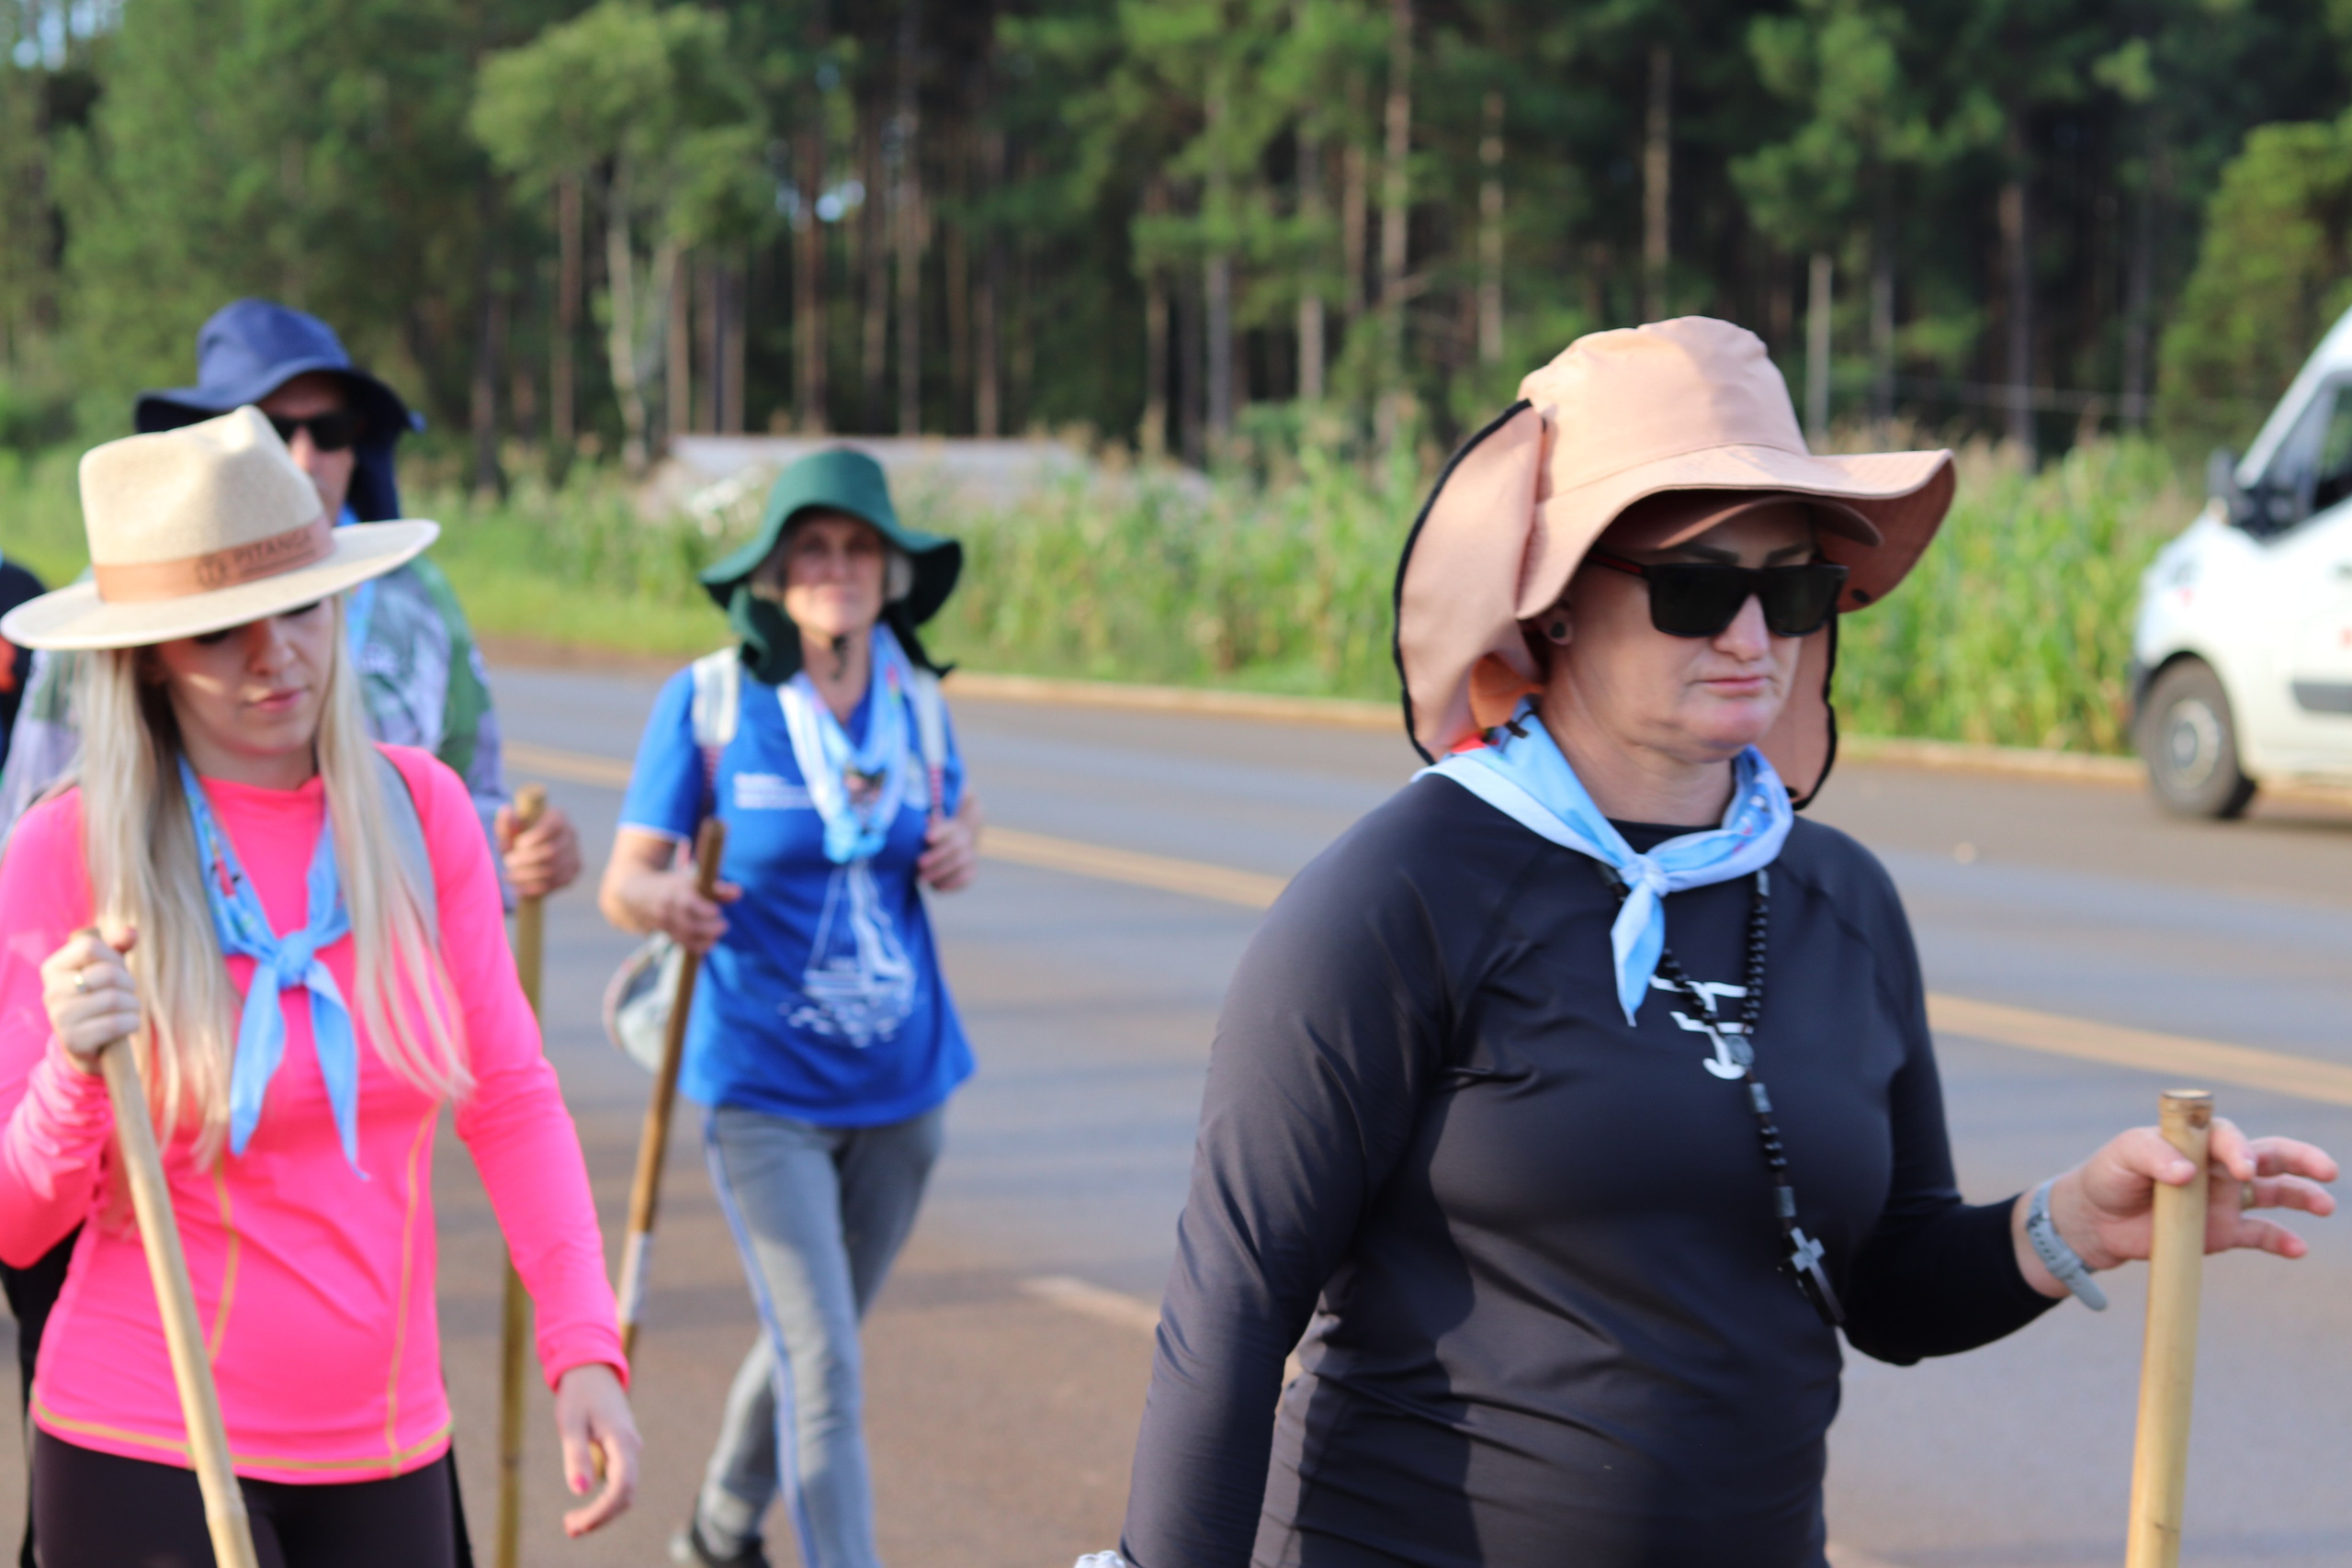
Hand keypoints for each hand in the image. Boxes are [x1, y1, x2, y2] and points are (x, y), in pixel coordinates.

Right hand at [39, 925, 139, 1073]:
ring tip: (126, 1010)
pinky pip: (115, 1024)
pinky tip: (126, 1024)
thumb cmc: (99, 996)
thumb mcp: (106, 967)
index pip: (90, 946)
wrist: (88, 1043)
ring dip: (133, 1005)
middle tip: (125, 994)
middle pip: (108, 974)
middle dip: (129, 984)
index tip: (116, 970)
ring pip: (115, 1000)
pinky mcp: (73, 1040)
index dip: (114, 957)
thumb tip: (131, 932)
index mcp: (53, 968)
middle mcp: (51, 991)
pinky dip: (132, 1023)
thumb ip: (117, 946)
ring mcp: (59, 1017)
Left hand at [497, 802, 582, 898]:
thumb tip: (506, 810)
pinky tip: (519, 888)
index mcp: (558, 817)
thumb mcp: (509, 829)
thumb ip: (506, 822)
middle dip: (526, 860)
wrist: (531, 852)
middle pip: (552, 852)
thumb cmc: (518, 837)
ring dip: (528, 876)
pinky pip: (557, 882)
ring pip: (554, 870)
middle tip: (507, 862)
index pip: (551, 828)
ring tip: (509, 876)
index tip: (517, 845)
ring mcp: (575, 853)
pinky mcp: (574, 871)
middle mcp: (571, 833)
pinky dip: (536, 888)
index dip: (533, 838)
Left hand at [551, 1361, 638, 1536]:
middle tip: (570, 1528)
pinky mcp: (622, 1449)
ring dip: (603, 1511)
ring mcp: (629, 1449)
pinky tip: (585, 1506)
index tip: (577, 1523)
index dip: (601, 1511)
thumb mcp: (571, 1423)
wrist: (592, 1369)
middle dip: (601, 1517)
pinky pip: (620, 1481)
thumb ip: (575, 1456)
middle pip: (626, 1495)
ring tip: (573, 1524)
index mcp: (622, 1440)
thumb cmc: (579, 1394)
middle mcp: (631, 1447)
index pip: (621, 1487)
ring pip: (625, 1490)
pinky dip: (605, 1499)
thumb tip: (579, 1492)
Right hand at [651, 869, 741, 954]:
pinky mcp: (663, 934)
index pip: (687, 903)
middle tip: (724, 925)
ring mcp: (663, 924)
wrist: (636, 894)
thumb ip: (716, 888)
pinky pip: (680, 944)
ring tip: (717, 935)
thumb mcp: (691, 880)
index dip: (703, 909)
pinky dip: (696, 947)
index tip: (717, 911)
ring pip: (684, 937)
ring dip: (704, 939)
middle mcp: (666, 910)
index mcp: (673, 892)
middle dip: (708, 928)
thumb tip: (739, 893)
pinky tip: (709, 944)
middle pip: (687, 924)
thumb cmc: (673, 885)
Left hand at [918, 796, 980, 892]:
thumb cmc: (936, 838)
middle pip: (954, 847)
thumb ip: (924, 830)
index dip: (938, 832)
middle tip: (919, 864)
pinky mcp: (972, 872)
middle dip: (936, 857)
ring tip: (923, 879)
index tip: (926, 838)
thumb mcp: (931, 829)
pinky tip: (936, 887)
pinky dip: (951, 884)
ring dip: (941, 872)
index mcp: (952, 828)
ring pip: (960, 863)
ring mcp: (970, 856)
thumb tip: (916, 825)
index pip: (947, 828)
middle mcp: (964, 840)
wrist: (962, 842)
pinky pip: (965, 878)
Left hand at [2016, 1117, 2338, 1295]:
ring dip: (2302, 1195)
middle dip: (2300, 1159)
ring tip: (2325, 1205)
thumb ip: (2153, 1155)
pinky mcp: (2223, 1232)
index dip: (2240, 1149)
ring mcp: (2223, 1199)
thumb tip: (2185, 1172)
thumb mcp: (2122, 1156)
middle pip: (2267, 1156)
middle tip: (2327, 1169)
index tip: (2242, 1168)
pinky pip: (2260, 1234)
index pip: (2227, 1136)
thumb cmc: (2108, 1175)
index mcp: (2195, 1140)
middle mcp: (2217, 1166)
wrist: (2096, 1220)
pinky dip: (2281, 1240)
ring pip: (2273, 1192)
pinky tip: (2298, 1248)